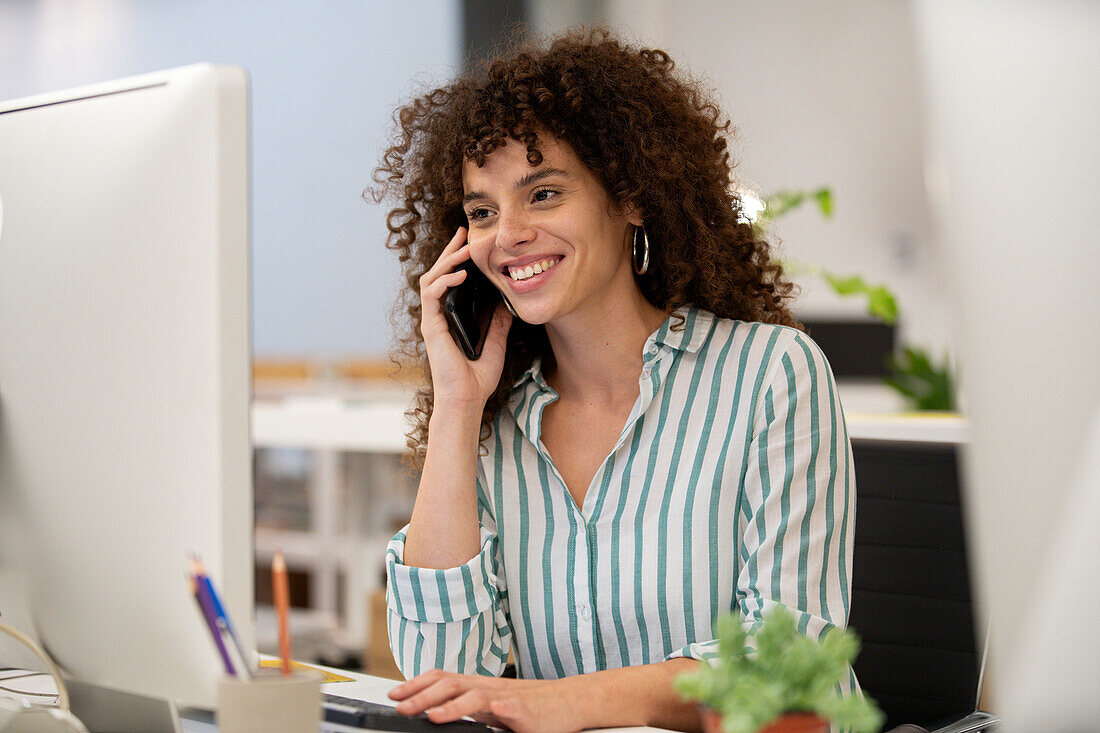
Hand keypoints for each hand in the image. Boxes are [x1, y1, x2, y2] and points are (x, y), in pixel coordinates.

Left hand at [388, 669, 585, 732]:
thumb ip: (466, 707)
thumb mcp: (491, 706)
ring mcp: (507, 697)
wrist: (568, 702)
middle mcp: (488, 687)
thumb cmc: (529, 706)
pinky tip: (492, 711)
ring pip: (476, 696)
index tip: (394, 694)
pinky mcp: (526, 711)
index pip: (441, 679)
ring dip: (452, 705)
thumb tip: (433, 711)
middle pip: (451, 684)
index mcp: (477, 686)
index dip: (416, 684)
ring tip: (432, 716)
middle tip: (400, 707)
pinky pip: (511, 707)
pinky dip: (500, 707)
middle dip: (423, 695)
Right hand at [418, 228, 512, 408]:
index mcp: (450, 318)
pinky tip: (460, 273)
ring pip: (431, 278)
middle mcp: (438, 316)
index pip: (450, 281)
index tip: (471, 243)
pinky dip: (445, 280)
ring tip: (463, 248)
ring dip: (446, 260)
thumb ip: (499, 322)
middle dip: (450, 251)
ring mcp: (432, 320)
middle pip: (438, 273)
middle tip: (463, 232)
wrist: (467, 399)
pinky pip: (432, 294)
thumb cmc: (478, 377)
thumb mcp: (496, 342)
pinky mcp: (431, 327)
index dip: (457, 260)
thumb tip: (507, 301)